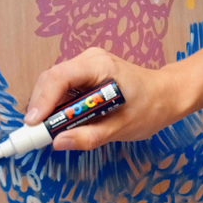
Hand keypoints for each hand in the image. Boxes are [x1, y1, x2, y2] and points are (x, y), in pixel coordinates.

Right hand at [25, 47, 189, 150]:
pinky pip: (63, 88)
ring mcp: (87, 65)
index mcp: (100, 66)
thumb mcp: (122, 127)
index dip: (43, 101)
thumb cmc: (151, 108)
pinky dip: (56, 105)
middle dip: (40, 107)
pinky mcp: (86, 74)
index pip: (60, 78)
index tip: (34, 125)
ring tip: (43, 132)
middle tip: (34, 134)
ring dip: (46, 107)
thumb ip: (90, 136)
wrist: (169, 94)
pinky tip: (57, 122)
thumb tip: (58, 142)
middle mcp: (89, 60)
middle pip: (51, 79)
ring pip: (53, 84)